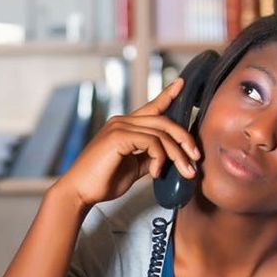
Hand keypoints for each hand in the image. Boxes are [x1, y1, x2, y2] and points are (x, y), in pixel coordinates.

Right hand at [54, 78, 200, 207]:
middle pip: (164, 120)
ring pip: (161, 132)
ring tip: (186, 171)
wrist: (80, 192)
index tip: (181, 84)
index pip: (151, 107)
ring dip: (178, 153)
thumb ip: (148, 158)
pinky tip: (157, 172)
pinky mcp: (118, 137)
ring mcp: (119, 127)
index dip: (167, 95)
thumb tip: (166, 158)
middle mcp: (122, 121)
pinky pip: (151, 141)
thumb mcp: (133, 168)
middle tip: (196, 157)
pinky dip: (160, 157)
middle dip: (184, 138)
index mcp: (124, 126)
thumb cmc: (102, 182)